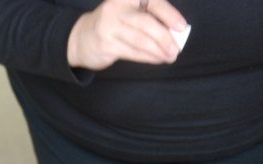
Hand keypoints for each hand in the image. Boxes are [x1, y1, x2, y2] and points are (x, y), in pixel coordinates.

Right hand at [67, 0, 187, 69]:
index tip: (182, 27)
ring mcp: (109, 26)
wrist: (81, 37)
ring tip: (170, 56)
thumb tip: (174, 33)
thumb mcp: (127, 14)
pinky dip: (148, 57)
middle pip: (146, 23)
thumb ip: (148, 18)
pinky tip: (157, 59)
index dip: (169, 14)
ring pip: (141, 40)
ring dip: (158, 51)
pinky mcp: (106, 44)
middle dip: (165, 38)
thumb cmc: (112, 25)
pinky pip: (133, 52)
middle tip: (176, 49)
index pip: (152, 2)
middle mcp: (116, 8)